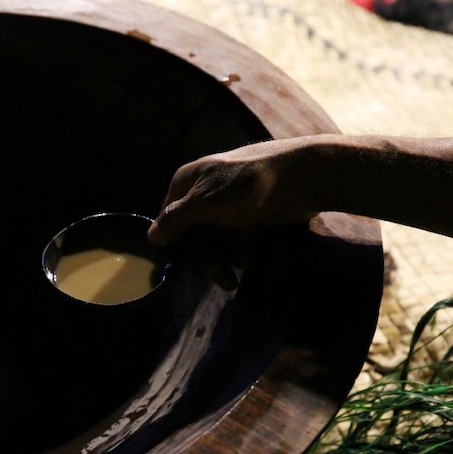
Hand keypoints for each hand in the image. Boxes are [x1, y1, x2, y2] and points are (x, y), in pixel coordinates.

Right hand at [147, 139, 318, 288]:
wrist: (302, 176)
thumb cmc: (247, 186)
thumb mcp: (204, 202)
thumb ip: (175, 219)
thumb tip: (151, 237)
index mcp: (188, 183)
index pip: (168, 220)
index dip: (176, 244)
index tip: (188, 263)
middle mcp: (205, 193)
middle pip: (195, 236)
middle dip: (208, 259)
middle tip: (222, 277)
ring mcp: (229, 205)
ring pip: (218, 242)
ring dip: (228, 259)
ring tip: (244, 265)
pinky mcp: (251, 216)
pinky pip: (239, 240)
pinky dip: (245, 251)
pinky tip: (255, 256)